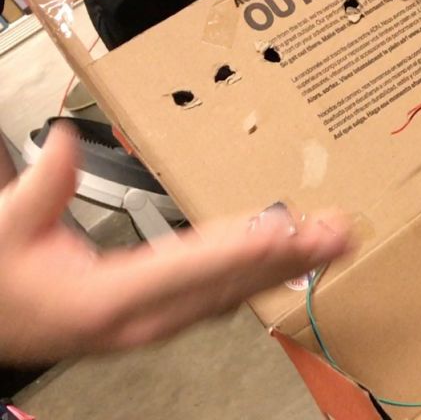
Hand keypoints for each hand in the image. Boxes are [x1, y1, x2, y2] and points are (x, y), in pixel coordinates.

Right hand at [0, 123, 354, 364]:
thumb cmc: (3, 279)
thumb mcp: (6, 229)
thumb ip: (40, 190)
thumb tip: (64, 144)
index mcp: (105, 300)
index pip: (185, 270)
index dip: (238, 250)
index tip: (284, 230)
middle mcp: (140, 320)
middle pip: (226, 285)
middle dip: (287, 258)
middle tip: (338, 233)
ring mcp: (154, 325)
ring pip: (232, 294)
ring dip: (286, 265)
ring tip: (333, 238)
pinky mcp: (160, 319)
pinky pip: (222, 296)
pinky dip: (261, 274)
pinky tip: (290, 258)